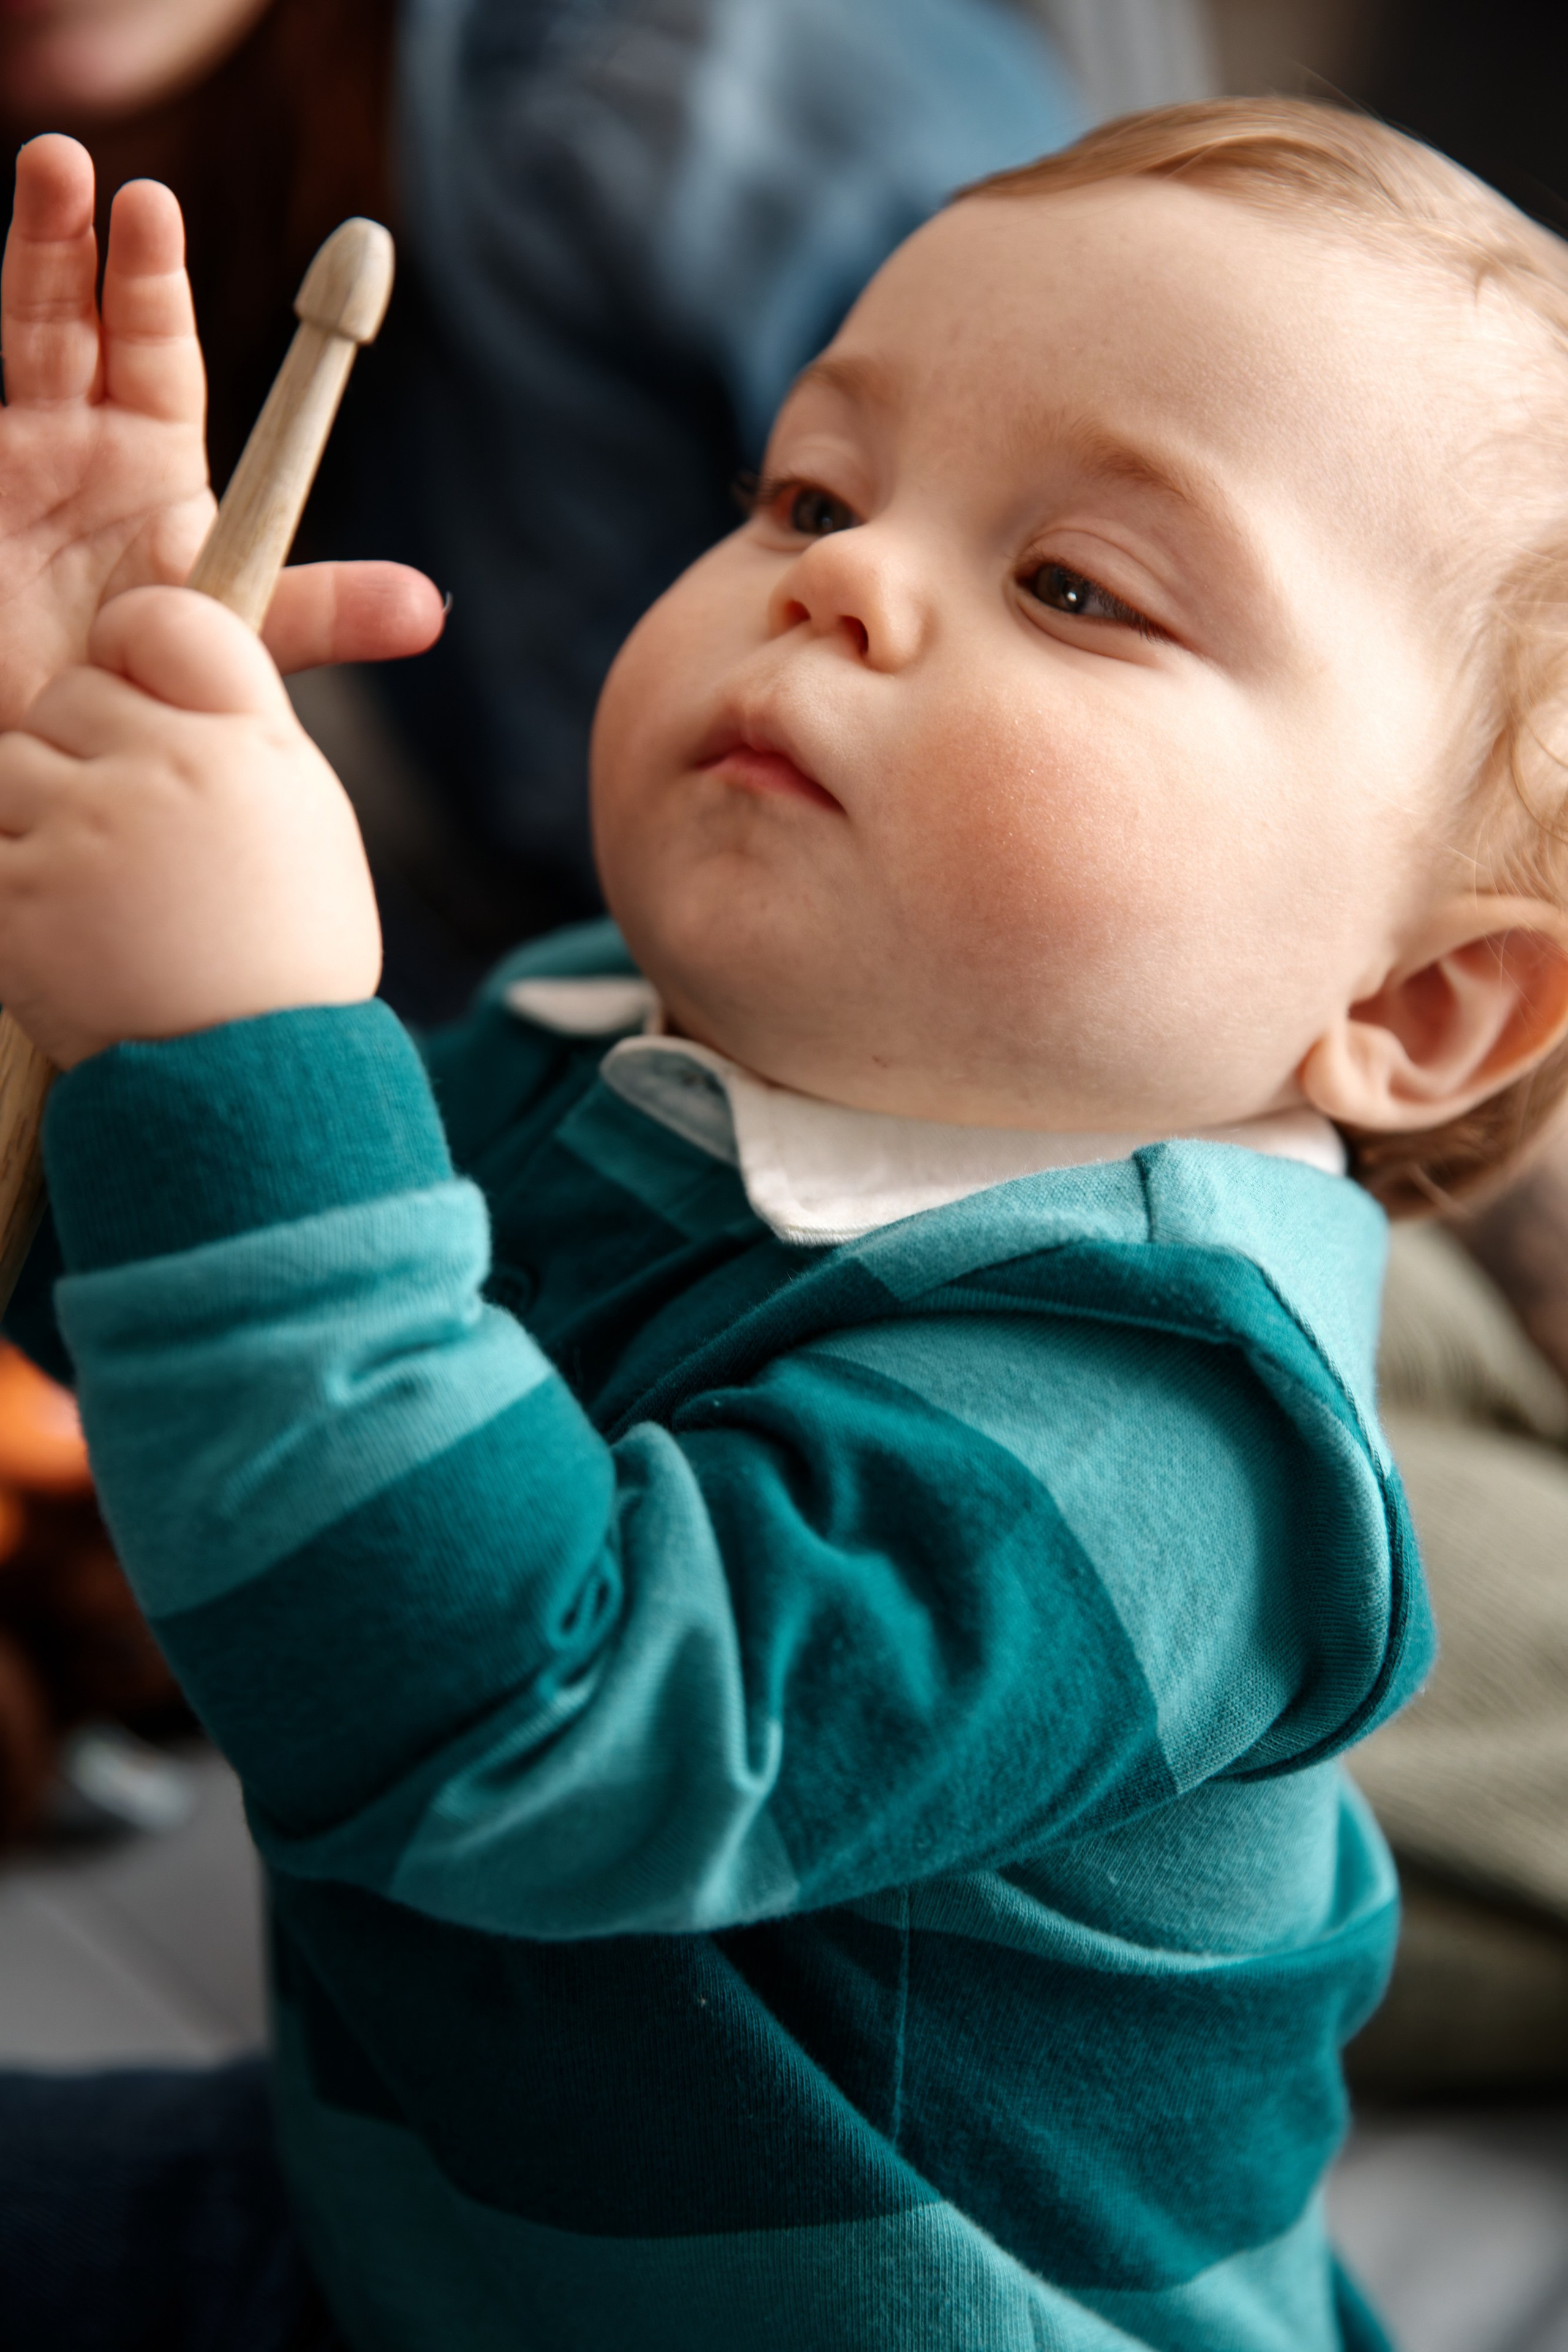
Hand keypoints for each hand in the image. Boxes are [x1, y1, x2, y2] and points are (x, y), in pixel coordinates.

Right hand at [0, 135, 443, 730]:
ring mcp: (12, 465)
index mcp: (154, 463)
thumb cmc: (155, 692)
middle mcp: (80, 445)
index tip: (151, 208)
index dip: (150, 280)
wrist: (67, 759)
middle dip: (77, 244)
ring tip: (40, 171)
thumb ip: (321, 614)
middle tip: (81, 172)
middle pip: (78, 319)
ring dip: (27, 258)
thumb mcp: (241, 645)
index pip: (155, 347)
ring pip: (20, 338)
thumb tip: (431, 608)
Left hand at [0, 587, 380, 1067]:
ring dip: (33, 813)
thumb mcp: (301, 816)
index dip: (139, 642)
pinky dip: (10, 883)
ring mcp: (83, 833)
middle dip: (81, 747)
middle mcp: (164, 772)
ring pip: (9, 764)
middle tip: (123, 830)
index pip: (166, 622)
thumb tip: (166, 651)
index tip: (135, 676)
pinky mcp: (17, 900)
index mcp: (246, 745)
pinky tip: (61, 927)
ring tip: (91, 888)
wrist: (258, 1085)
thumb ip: (237, 727)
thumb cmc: (287, 954)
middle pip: (72, 695)